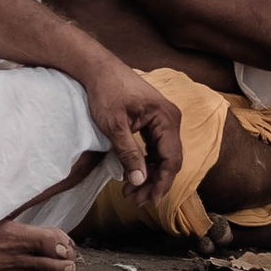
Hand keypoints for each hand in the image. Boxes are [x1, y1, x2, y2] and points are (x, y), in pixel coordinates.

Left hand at [78, 55, 182, 196]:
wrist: (98, 68)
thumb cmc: (105, 91)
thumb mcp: (114, 126)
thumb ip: (128, 154)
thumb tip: (140, 181)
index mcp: (166, 118)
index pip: (172, 159)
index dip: (162, 183)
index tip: (150, 201)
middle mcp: (171, 119)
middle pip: (170, 160)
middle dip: (155, 183)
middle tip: (136, 201)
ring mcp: (164, 120)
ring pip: (163, 156)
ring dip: (150, 176)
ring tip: (132, 193)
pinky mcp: (154, 121)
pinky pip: (156, 148)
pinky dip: (146, 163)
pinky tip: (133, 176)